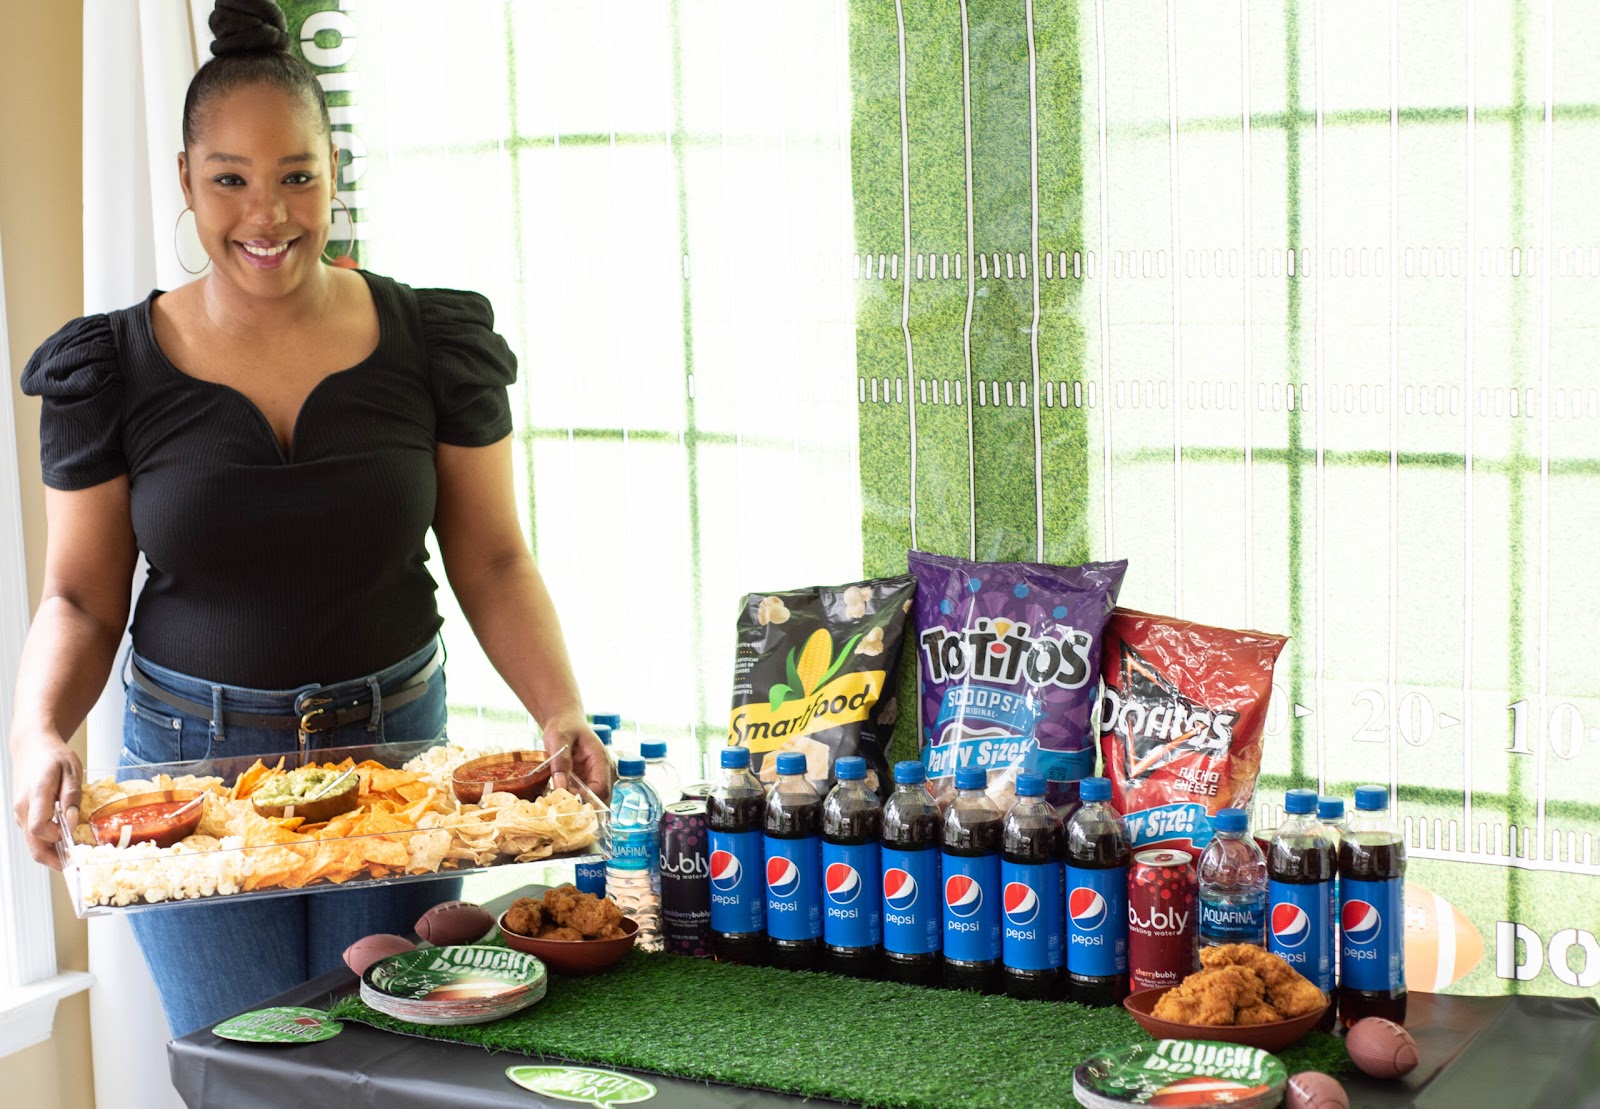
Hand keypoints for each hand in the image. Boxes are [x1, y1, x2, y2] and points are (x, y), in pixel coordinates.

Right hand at [9, 732, 82, 870]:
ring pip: (33, 843)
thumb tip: (72, 822)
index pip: (38, 828)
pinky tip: (64, 839)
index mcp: (35, 795)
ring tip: (74, 853)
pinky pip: (33, 835)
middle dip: (54, 860)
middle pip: (34, 845)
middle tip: (75, 865)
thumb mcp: (71, 770)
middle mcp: (22, 808)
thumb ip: (72, 797)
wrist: (31, 746)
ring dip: (52, 852)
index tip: (73, 835)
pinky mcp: (22, 814)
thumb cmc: (53, 755)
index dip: (56, 837)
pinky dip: (47, 842)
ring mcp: (20, 813)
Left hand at [540, 708, 611, 803]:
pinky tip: (562, 806)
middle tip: (565, 816)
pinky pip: (587, 798)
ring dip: (581, 809)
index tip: (566, 804)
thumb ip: (561, 763)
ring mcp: (598, 777)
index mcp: (601, 759)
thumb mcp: (559, 740)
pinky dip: (576, 803)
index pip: (601, 788)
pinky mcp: (590, 781)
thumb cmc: (564, 727)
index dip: (586, 799)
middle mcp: (605, 771)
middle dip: (586, 810)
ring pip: (596, 802)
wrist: (565, 721)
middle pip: (602, 799)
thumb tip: (560, 787)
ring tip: (562, 812)